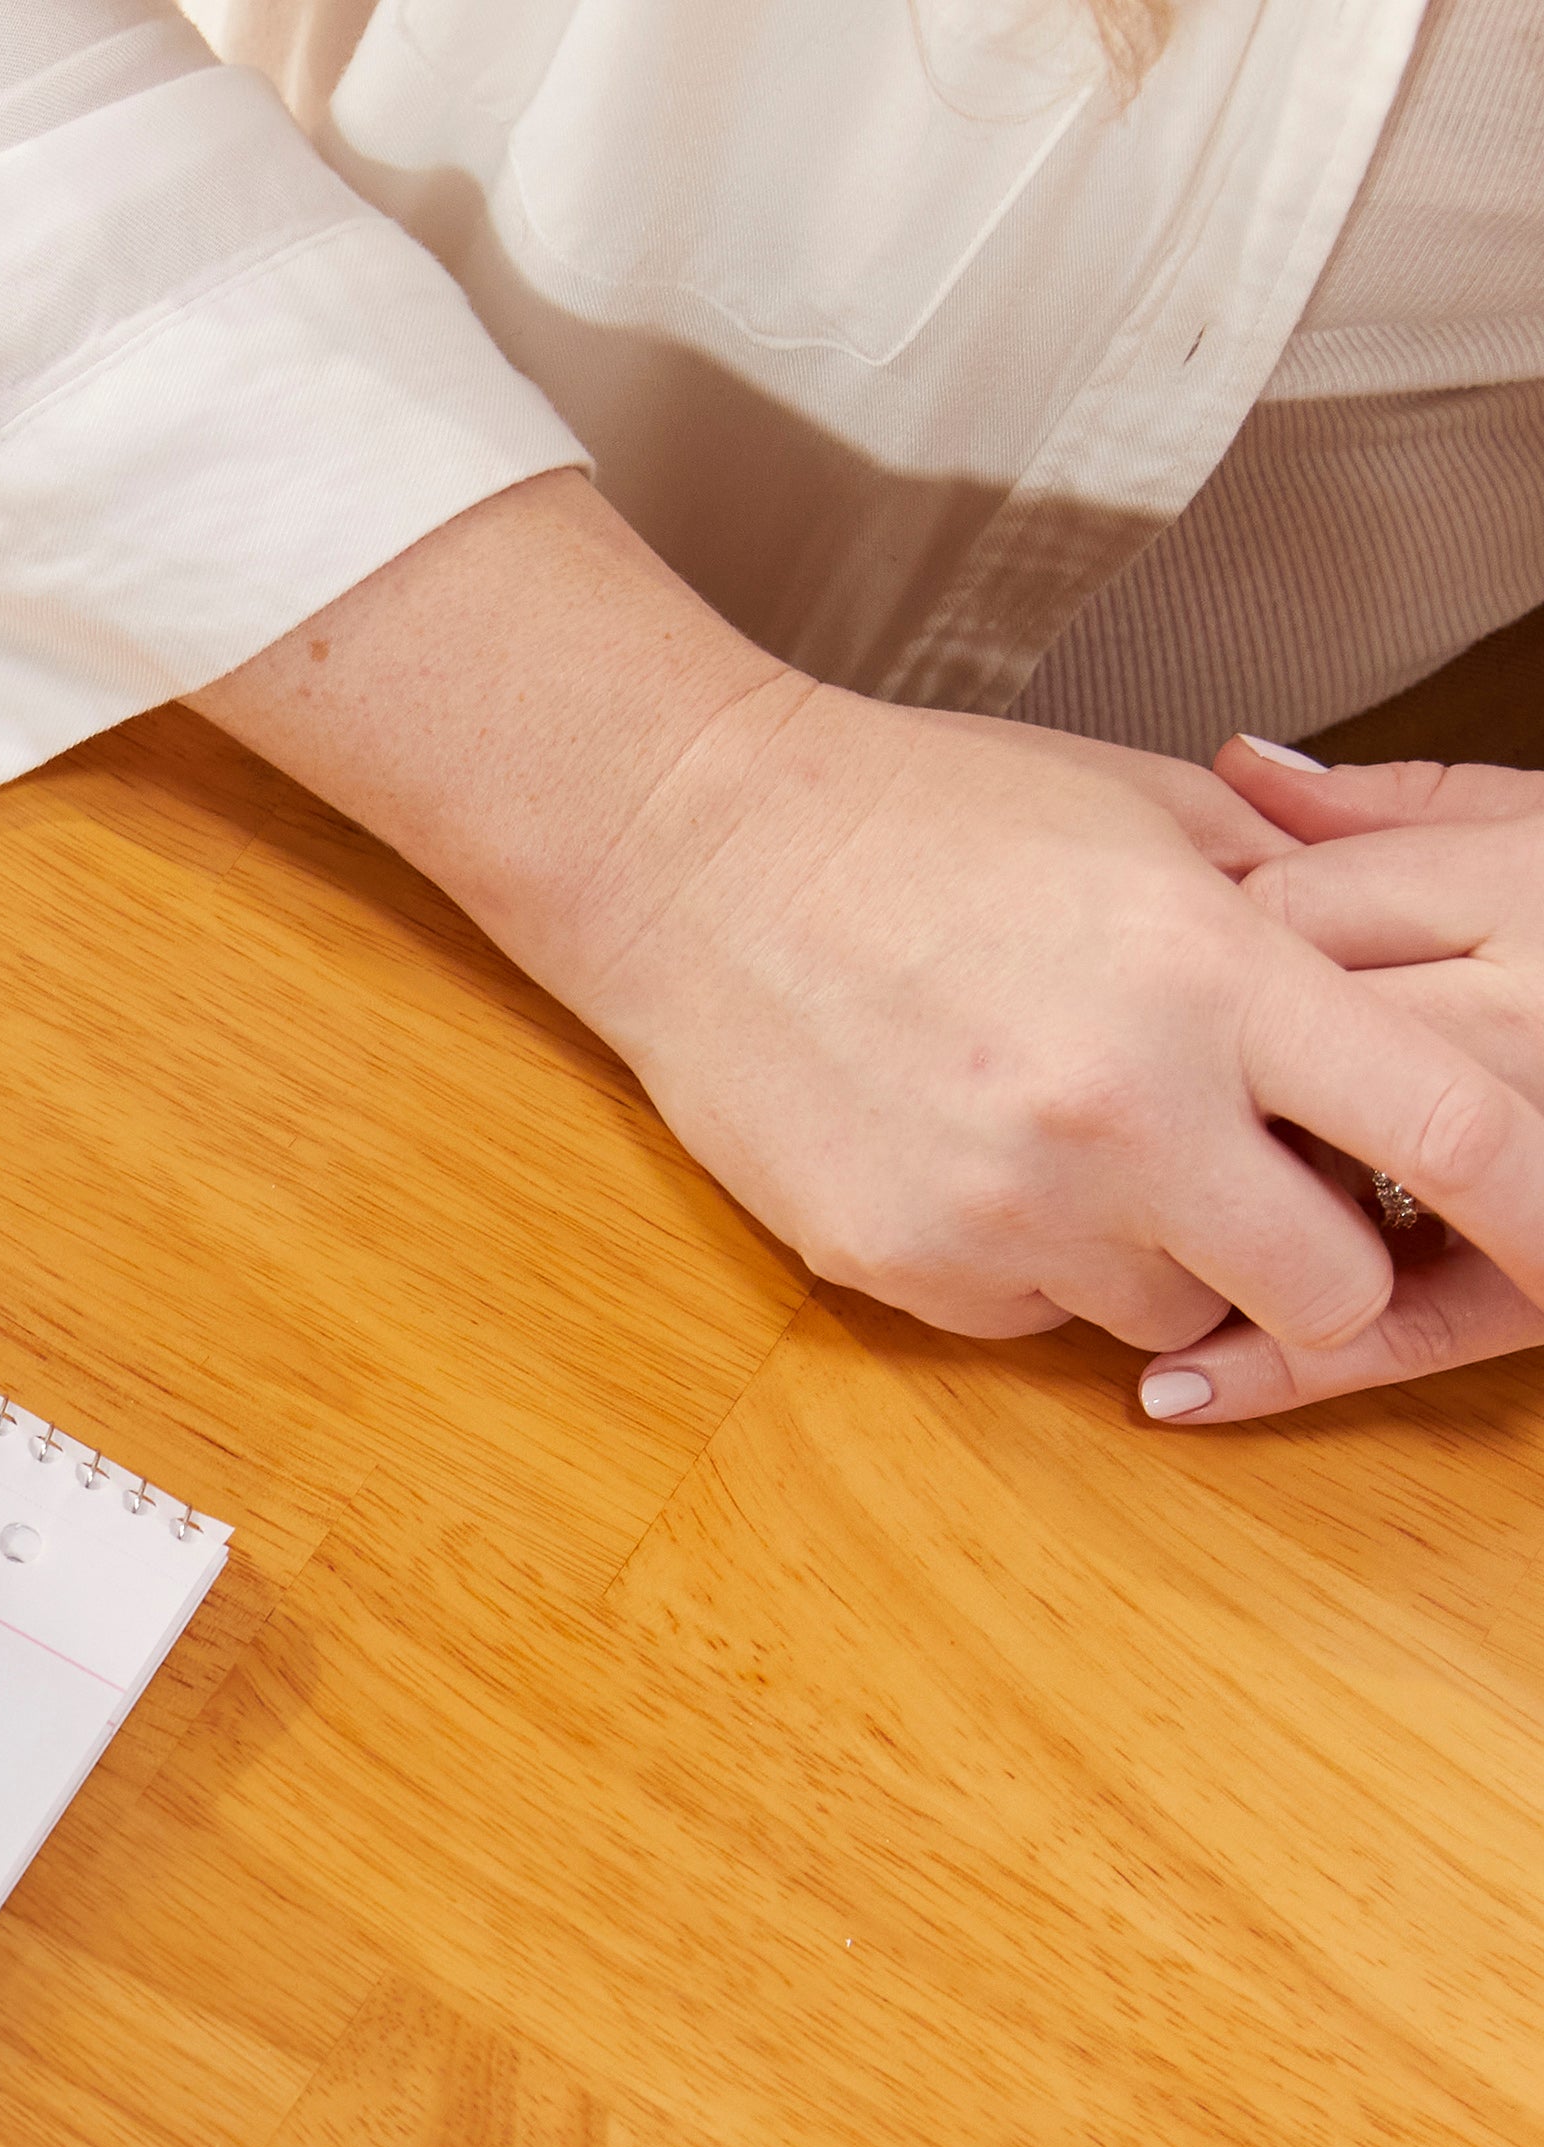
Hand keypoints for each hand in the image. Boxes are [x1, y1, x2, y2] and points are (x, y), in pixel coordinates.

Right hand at [541, 682, 1543, 1358]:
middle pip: (1325, 1286)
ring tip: (1094, 1150)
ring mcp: (1005, 1207)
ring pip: (1175, 1322)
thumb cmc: (922, 818)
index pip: (1446, 1130)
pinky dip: (1038, 1268)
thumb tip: (1404, 1016)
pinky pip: (1037, 1322)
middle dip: (1325, 1263)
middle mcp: (1122, 1110)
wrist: (694, 862)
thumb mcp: (1149, 817)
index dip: (1530, 1199)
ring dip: (1168, 1261)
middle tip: (1284, 1202)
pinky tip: (983, 1162)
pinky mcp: (904, 1267)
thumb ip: (1294, 919)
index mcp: (1213, 975)